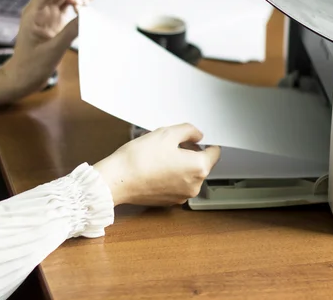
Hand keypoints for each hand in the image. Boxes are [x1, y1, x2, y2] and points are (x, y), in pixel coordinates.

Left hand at [0, 0, 90, 106]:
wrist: (24, 77)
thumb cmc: (32, 66)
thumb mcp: (53, 50)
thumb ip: (70, 32)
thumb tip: (87, 16)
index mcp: (33, 13)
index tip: (78, 3)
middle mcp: (40, 9)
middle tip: (87, 5)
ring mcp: (48, 14)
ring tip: (89, 7)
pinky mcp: (55, 20)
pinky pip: (68, 5)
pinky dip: (78, 5)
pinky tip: (86, 11)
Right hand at [95, 123, 221, 205]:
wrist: (117, 180)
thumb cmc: (140, 158)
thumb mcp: (167, 133)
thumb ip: (189, 131)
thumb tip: (198, 135)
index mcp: (198, 168)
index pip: (215, 152)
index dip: (207, 142)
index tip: (197, 138)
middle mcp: (194, 185)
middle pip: (202, 164)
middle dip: (192, 152)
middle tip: (173, 143)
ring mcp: (182, 196)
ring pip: (190, 175)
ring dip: (182, 164)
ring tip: (162, 155)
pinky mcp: (170, 201)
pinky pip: (178, 184)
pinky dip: (173, 176)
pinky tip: (157, 167)